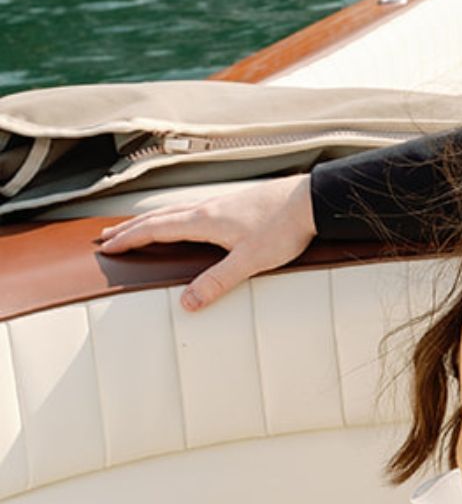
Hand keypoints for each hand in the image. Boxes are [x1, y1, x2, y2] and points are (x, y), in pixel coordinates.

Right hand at [96, 172, 315, 310]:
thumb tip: (187, 303)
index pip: (156, 230)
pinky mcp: (235, 202)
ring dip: (151, 220)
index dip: (130, 239)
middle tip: (107, 237)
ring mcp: (221, 203)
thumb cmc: (283, 228)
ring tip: (138, 227)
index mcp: (204, 221)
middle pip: (159, 217)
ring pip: (175, 211)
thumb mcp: (250, 261)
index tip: (107, 247)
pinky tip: (184, 220)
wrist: (311, 200)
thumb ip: (218, 281)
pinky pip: (192, 209)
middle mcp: (207, 208)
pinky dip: (173, 215)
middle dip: (131, 228)